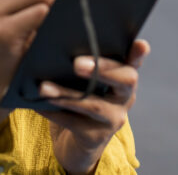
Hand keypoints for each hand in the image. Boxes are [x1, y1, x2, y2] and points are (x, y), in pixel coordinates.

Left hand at [38, 39, 149, 174]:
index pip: (135, 61)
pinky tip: (37, 104)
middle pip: (125, 80)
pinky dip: (53, 112)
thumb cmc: (77, 97)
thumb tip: (53, 35)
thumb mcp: (83, 78)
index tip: (140, 44)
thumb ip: (82, 60)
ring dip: (66, 94)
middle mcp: (124, 96)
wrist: (74, 142)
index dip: (139, 53)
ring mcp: (114, 118)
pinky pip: (74, 123)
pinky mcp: (96, 137)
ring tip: (43, 87)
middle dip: (102, 69)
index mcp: (123, 75)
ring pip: (94, 104)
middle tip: (76, 63)